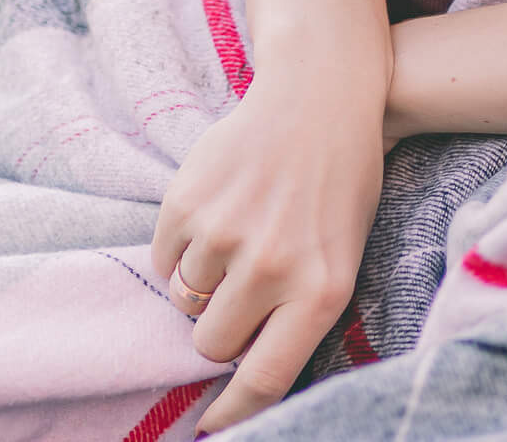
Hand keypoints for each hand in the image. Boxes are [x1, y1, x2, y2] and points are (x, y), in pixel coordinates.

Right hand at [152, 67, 386, 430]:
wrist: (316, 97)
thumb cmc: (337, 186)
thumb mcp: (342, 258)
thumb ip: (298, 316)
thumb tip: (243, 374)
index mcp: (320, 290)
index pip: (263, 380)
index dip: (232, 414)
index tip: (211, 426)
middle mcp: (270, 267)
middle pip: (213, 344)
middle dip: (219, 331)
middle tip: (240, 293)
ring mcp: (224, 232)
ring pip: (185, 301)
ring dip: (201, 284)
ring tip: (236, 238)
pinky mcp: (187, 201)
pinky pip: (164, 259)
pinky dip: (182, 250)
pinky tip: (217, 213)